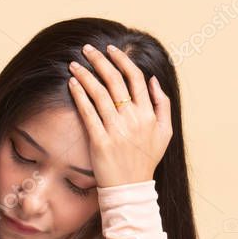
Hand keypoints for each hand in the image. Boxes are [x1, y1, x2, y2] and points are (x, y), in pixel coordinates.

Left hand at [67, 43, 172, 187]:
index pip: (135, 78)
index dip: (122, 60)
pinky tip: (72, 83)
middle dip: (100, 60)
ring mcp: (116, 130)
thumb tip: (153, 80)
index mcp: (148, 114)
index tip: (111, 50)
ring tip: (74, 64)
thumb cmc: (145, 160)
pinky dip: (80, 95)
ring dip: (85, 75)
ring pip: (99, 94)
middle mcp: (133, 119)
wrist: (131, 189)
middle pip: (115, 81)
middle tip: (87, 49)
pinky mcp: (100, 141)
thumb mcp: (165, 133)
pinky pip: (88, 113)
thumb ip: (162, 104)